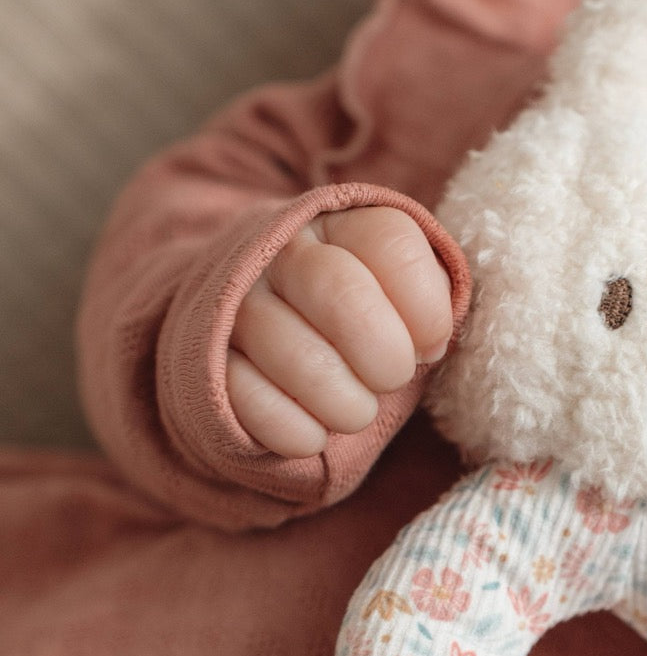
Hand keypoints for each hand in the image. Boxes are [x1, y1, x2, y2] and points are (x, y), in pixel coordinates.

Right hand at [227, 207, 452, 456]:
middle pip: (340, 291)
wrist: (257, 331)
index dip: (427, 309)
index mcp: (339, 224)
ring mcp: (236, 305)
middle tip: (393, 379)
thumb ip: (430, 301)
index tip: (430, 345)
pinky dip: (299, 432)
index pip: (391, 243)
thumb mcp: (399, 292)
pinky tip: (315, 431)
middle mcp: (281, 252)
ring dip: (347, 404)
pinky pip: (254, 402)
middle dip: (386, 356)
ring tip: (357, 410)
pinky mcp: (206, 362)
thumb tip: (431, 342)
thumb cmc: (356, 317)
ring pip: (300, 357)